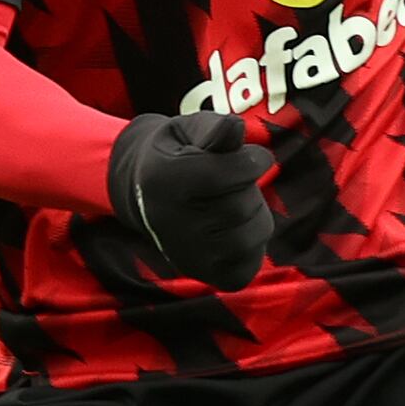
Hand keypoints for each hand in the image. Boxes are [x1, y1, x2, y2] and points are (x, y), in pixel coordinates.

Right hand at [106, 111, 272, 286]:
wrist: (149, 197)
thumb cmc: (179, 156)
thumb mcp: (189, 131)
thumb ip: (214, 128)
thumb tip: (236, 128)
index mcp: (165, 179)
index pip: (230, 173)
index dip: (253, 160)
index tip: (255, 157)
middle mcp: (173, 222)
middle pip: (242, 203)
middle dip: (249, 187)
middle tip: (232, 183)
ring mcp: (190, 255)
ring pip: (254, 232)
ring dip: (254, 213)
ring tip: (232, 205)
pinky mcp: (210, 276)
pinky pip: (252, 261)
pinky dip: (253, 243)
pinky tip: (233, 230)